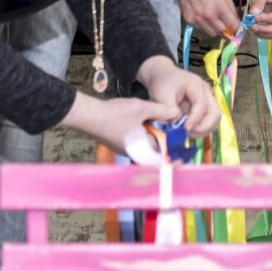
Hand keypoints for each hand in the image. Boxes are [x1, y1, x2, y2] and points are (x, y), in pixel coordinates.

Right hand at [60, 93, 178, 153]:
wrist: (88, 115)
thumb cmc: (114, 113)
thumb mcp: (142, 108)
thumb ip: (162, 111)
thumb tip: (177, 114)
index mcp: (141, 150)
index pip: (162, 162)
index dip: (173, 161)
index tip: (183, 159)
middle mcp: (133, 154)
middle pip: (154, 157)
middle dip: (164, 150)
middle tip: (175, 142)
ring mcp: (125, 150)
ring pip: (145, 151)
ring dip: (154, 143)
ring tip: (161, 132)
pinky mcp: (119, 144)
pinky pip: (136, 146)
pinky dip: (144, 139)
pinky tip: (146, 126)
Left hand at [137, 57, 219, 137]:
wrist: (163, 75)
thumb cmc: (162, 82)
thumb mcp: (161, 94)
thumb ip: (169, 109)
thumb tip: (178, 125)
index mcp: (197, 85)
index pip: (202, 105)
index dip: (194, 119)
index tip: (183, 129)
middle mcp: (207, 93)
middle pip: (215, 114)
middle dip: (203, 127)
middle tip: (187, 133)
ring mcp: (208, 100)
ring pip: (215, 120)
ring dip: (203, 130)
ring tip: (187, 133)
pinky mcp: (205, 108)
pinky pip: (209, 122)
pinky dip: (201, 129)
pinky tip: (188, 131)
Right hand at [177, 0, 240, 38]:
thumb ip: (232, 8)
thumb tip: (236, 22)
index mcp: (219, 7)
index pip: (232, 25)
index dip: (236, 27)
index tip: (236, 27)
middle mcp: (209, 16)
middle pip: (222, 32)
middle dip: (226, 30)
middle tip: (225, 24)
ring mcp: (198, 19)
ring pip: (212, 33)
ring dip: (215, 29)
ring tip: (214, 20)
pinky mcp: (190, 21)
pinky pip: (201, 29)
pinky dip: (205, 25)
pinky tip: (203, 17)